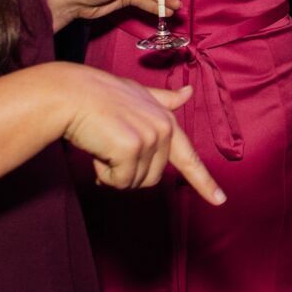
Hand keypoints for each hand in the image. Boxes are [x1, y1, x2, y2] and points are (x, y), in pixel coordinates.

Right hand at [57, 65, 224, 202]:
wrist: (70, 94)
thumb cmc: (98, 95)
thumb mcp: (137, 94)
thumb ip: (163, 99)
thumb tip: (189, 92)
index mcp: (167, 120)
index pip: (189, 156)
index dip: (205, 182)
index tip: (220, 200)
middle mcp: (164, 128)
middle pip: (153, 178)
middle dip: (127, 172)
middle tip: (109, 150)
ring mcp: (150, 138)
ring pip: (136, 182)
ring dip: (114, 172)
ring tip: (102, 144)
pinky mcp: (132, 148)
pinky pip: (120, 181)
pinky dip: (104, 173)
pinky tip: (97, 150)